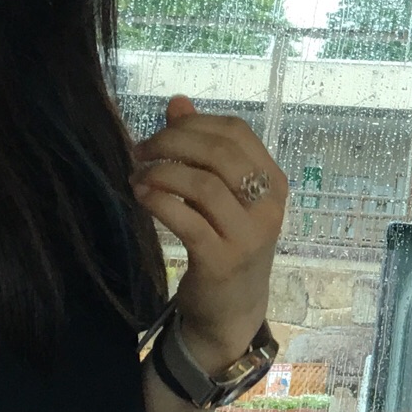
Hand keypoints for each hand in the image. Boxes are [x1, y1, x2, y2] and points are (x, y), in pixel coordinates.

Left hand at [133, 95, 286, 363]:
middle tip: (140, 152)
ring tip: (137, 177)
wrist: (231, 309)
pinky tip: (142, 197)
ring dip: (162, 173)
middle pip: (221, 152)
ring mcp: (249, 235)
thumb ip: (202, 149)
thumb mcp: (220, 196)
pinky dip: (158, 201)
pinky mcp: (222, 260)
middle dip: (172, 143)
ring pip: (204, 184)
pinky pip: (187, 219)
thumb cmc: (225, 245)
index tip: (160, 134)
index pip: (236, 132)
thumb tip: (177, 101)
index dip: (193, 123)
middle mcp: (269, 206)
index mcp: (274, 183)